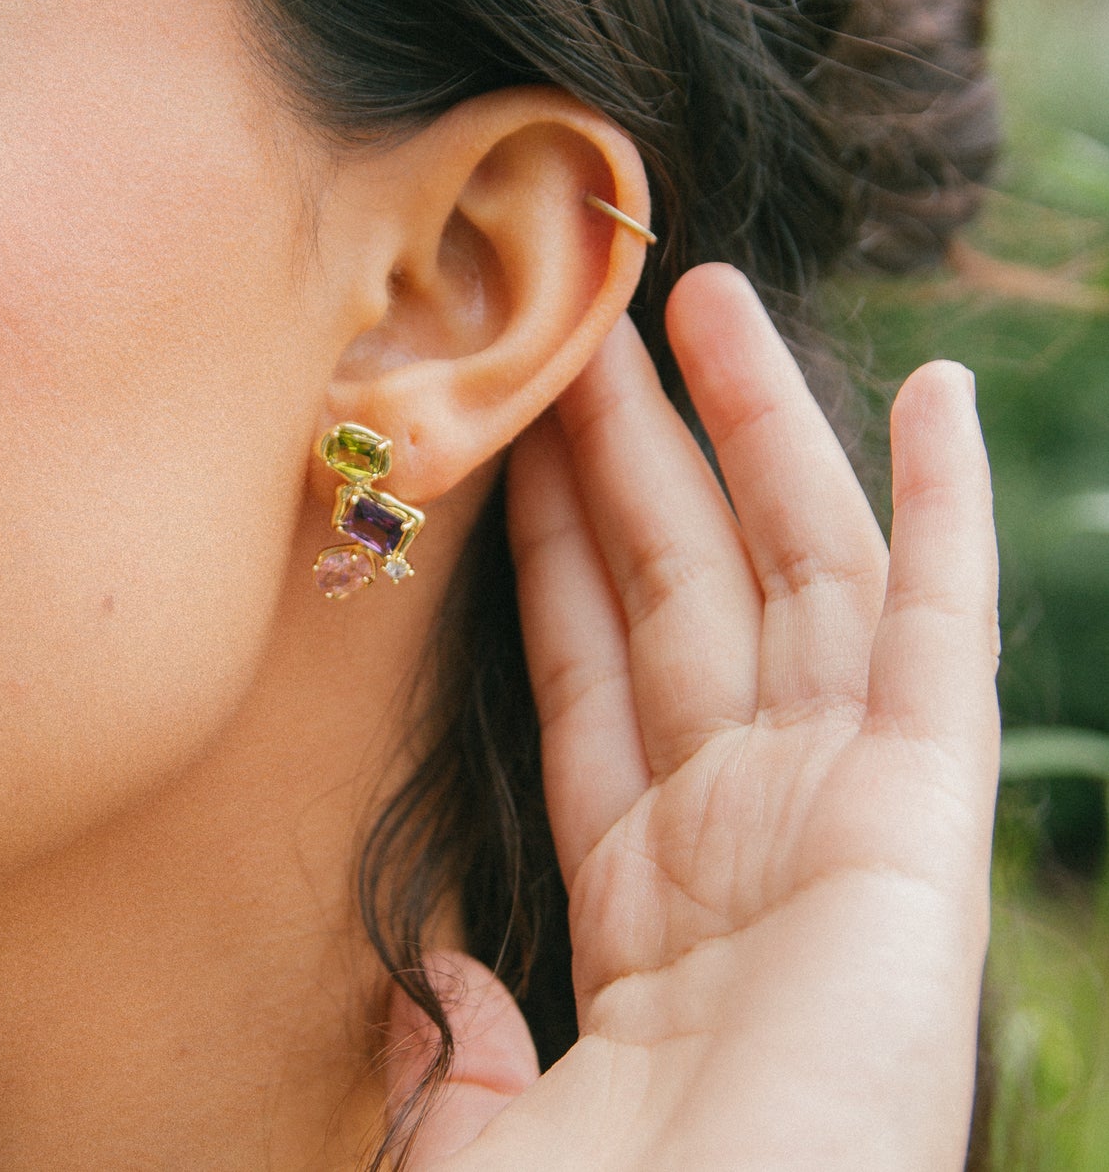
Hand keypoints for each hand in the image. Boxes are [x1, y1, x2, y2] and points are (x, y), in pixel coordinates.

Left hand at [384, 264, 999, 1169]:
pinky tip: (937, 397)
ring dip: (757, 428)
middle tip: (600, 322)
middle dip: (637, 450)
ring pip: (789, 566)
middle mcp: (742, 821)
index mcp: (640, 885)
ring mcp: (838, 804)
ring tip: (709, 299)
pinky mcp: (923, 814)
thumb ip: (458, 1042)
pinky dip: (946, 509)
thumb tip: (441, 982)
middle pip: (678, 584)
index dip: (552, 545)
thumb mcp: (488, 1136)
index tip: (523, 441)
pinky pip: (936, 626)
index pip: (585, 664)